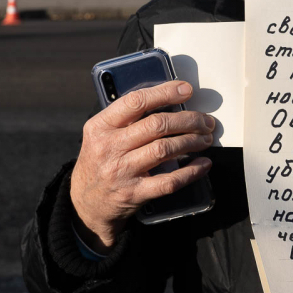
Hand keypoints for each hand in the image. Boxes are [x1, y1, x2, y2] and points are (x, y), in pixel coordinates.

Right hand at [70, 81, 214, 252]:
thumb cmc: (100, 162)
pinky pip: (169, 181)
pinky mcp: (135, 193)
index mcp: (100, 127)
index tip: (186, 89)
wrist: (86, 203)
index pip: (136, 102)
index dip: (165, 93)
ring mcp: (122, 172)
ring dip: (192, 141)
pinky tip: (203, 164)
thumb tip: (169, 100)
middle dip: (188, 120)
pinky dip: (191, 172)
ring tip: (206, 138)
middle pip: (156, 125)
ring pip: (165, 149)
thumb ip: (126, 118)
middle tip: (205, 121)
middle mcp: (109, 147)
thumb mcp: (100, 135)